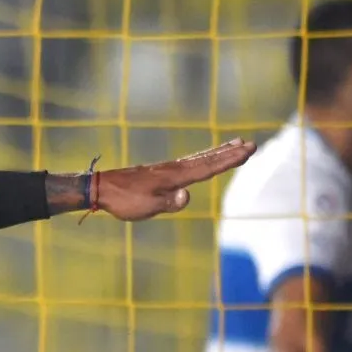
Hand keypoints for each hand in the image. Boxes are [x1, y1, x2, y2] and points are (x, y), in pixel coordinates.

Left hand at [78, 141, 255, 219]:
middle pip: (208, 158)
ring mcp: (167, 168)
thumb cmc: (124, 201)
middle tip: (252, 143)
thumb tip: (187, 195)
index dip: (229, 160)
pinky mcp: (161, 171)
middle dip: (230, 152)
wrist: (100, 188)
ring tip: (235, 143)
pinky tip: (204, 158)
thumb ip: (169, 203)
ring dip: (219, 151)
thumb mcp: (146, 208)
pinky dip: (203, 157)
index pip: (208, 168)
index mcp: (174, 177)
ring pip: (199, 158)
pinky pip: (190, 161)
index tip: (248, 149)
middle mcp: (174, 169)